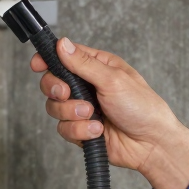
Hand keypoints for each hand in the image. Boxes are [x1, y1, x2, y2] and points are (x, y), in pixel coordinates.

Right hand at [32, 40, 188, 188]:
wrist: (151, 144)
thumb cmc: (142, 107)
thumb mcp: (113, 79)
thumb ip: (84, 63)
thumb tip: (63, 44)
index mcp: (96, 67)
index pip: (64, 57)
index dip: (48, 59)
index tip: (38, 64)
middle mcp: (87, 86)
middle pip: (52, 82)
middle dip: (56, 89)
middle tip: (66, 93)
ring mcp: (83, 109)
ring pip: (55, 108)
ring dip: (72, 113)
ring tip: (93, 115)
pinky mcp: (81, 130)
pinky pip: (64, 129)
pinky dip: (80, 131)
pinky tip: (98, 131)